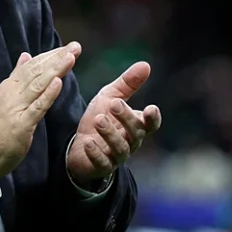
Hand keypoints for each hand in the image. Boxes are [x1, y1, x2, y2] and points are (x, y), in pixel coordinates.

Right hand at [0, 43, 80, 179]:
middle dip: (57, 58)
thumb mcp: (4, 97)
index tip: (67, 48)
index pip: (32, 66)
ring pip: (38, 84)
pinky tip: (58, 83)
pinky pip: (37, 107)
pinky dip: (48, 94)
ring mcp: (16, 107)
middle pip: (37, 71)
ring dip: (55, 69)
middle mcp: (12, 93)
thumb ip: (16, 77)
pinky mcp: (22, 124)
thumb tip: (25, 56)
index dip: (50, 55)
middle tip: (75, 47)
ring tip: (70, 57)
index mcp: (9, 87)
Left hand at [66, 61, 161, 186]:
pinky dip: (96, 153)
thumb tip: (146, 64)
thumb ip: (128, 84)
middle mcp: (130, 142)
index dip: (152, 118)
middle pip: (135, 133)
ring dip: (110, 134)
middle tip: (114, 104)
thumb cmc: (101, 119)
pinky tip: (88, 142)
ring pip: (120, 148)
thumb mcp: (111, 97)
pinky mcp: (101, 166)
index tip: (150, 108)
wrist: (79, 145)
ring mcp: (116, 156)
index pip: (150, 124)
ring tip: (99, 120)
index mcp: (136, 126)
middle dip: (126, 118)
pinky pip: (102, 162)